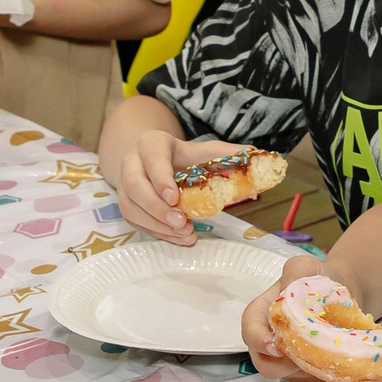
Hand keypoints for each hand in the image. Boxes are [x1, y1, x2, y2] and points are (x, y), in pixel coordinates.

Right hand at [115, 132, 251, 243]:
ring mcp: (124, 185)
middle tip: (182, 222)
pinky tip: (178, 238)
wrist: (152, 160)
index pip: (152, 159)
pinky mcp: (127, 204)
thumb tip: (257, 156)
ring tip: (184, 233)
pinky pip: (135, 221)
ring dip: (157, 224)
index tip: (175, 198)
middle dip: (157, 208)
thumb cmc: (183, 156)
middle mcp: (132, 162)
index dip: (161, 179)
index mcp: (151, 143)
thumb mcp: (203, 150)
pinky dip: (157, 232)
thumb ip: (228, 153)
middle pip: (134, 186)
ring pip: (131, 206)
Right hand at [242, 256, 330, 381]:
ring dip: (306, 369)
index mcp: (261, 314)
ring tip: (328, 351)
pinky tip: (336, 357)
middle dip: (284, 364)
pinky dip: (320, 373)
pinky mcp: (303, 370)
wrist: (343, 291)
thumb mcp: (304, 266)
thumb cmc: (317, 278)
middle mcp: (268, 340)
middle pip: (264, 363)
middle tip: (310, 351)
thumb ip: (294, 273)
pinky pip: (307, 381)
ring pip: (288, 376)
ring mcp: (284, 358)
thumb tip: (287, 292)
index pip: (249, 331)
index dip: (258, 341)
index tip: (276, 345)